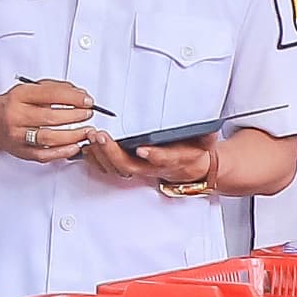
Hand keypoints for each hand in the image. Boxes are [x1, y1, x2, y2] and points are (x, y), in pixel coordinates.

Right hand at [0, 79, 101, 164]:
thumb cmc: (13, 105)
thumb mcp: (29, 90)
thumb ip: (54, 89)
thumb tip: (79, 95)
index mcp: (19, 96)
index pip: (50, 95)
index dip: (72, 98)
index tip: (87, 100)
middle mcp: (16, 115)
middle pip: (50, 117)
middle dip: (75, 116)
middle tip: (88, 114)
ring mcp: (18, 136)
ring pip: (49, 137)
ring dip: (73, 135)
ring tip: (86, 131)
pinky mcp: (21, 152)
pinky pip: (45, 154)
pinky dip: (63, 152)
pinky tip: (74, 147)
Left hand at [90, 134, 217, 193]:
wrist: (189, 169)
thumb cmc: (192, 152)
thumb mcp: (205, 142)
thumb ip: (208, 134)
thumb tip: (210, 127)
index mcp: (171, 160)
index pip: (163, 160)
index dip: (154, 156)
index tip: (142, 148)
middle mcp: (151, 168)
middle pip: (129, 166)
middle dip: (113, 152)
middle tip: (101, 135)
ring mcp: (138, 169)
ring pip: (116, 168)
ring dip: (100, 155)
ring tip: (91, 137)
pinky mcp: (127, 167)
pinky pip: (107, 168)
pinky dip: (94, 159)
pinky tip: (86, 147)